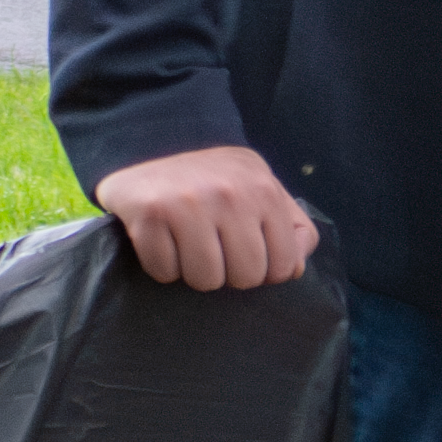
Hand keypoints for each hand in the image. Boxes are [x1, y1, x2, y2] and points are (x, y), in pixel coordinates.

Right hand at [93, 144, 317, 290]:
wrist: (144, 161)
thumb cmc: (210, 187)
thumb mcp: (260, 192)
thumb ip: (292, 228)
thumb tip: (296, 269)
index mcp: (262, 186)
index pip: (284, 264)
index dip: (264, 271)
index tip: (243, 253)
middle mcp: (229, 190)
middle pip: (246, 276)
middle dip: (228, 274)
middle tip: (211, 248)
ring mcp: (188, 200)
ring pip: (206, 280)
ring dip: (193, 272)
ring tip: (185, 243)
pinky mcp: (150, 214)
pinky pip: (166, 273)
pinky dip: (162, 266)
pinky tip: (161, 239)